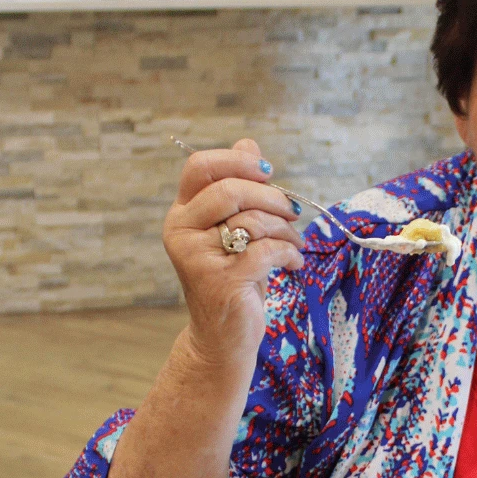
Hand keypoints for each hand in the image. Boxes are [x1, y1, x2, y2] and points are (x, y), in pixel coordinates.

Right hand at [163, 138, 304, 365]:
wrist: (224, 334)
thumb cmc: (236, 277)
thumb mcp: (238, 229)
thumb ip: (242, 188)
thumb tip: (249, 143)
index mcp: (182, 212)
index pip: (201, 166)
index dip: (238, 161)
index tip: (269, 174)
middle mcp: (181, 230)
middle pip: (231, 190)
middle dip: (273, 198)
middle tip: (293, 214)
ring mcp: (196, 256)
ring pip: (252, 221)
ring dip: (286, 229)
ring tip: (295, 243)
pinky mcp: (220, 280)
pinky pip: (266, 250)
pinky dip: (289, 253)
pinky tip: (294, 263)